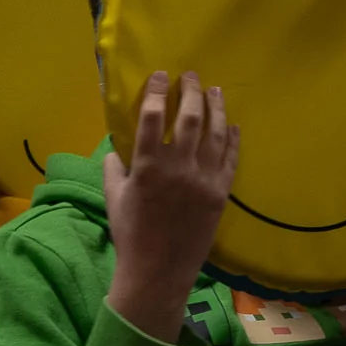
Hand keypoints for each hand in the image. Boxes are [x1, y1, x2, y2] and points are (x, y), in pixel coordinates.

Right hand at [104, 72, 239, 342]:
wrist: (159, 270)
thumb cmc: (131, 233)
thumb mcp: (113, 196)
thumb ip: (114, 166)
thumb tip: (119, 146)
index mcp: (147, 166)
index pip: (151, 117)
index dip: (156, 92)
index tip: (161, 76)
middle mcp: (178, 167)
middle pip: (188, 118)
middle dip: (191, 92)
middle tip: (192, 76)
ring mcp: (203, 179)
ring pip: (214, 133)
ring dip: (215, 108)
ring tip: (215, 91)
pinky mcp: (221, 193)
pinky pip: (230, 158)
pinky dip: (232, 138)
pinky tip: (232, 124)